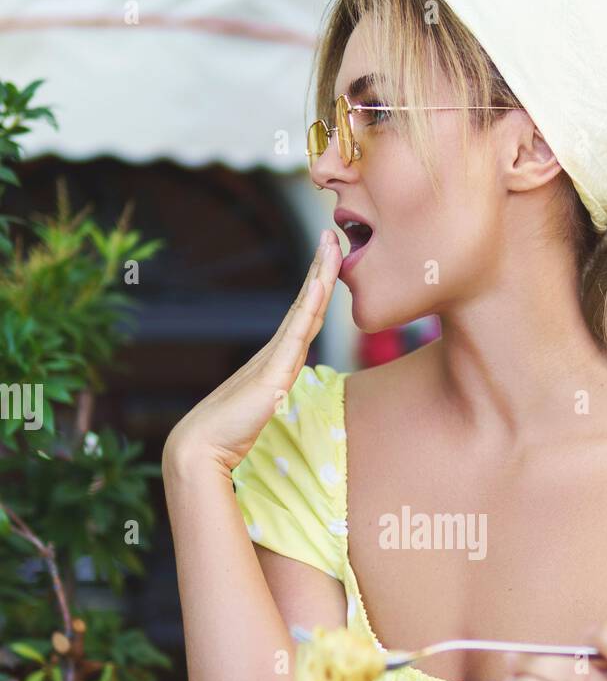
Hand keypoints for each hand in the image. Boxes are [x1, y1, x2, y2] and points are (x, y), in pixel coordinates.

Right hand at [162, 231, 341, 474]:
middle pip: (306, 303)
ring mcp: (273, 359)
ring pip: (305, 310)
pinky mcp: (272, 374)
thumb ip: (273, 394)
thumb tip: (281, 390)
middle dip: (321, 268)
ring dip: (320, 276)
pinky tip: (320, 284)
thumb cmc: (228, 432)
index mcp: (275, 360)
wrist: (201, 446)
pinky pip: (296, 334)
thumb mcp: (263, 408)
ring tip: (331, 245)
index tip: (329, 259)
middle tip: (332, 234)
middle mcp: (274, 352)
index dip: (318, 287)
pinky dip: (309, 306)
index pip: (304, 317)